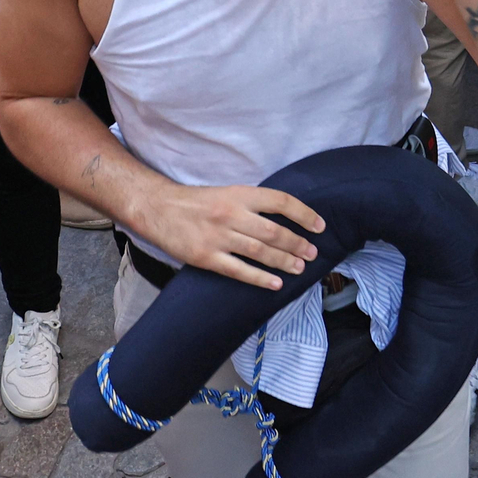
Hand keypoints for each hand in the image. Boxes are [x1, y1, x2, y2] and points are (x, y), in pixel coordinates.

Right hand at [137, 183, 325, 289]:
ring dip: (284, 261)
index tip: (319, 226)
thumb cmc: (197, 202)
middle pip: (273, 231)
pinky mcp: (205, 257)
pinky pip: (238, 270)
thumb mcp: (229, 193)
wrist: (157, 208)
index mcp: (240, 195)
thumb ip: (253, 204)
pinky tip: (276, 284)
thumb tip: (287, 219)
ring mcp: (218, 237)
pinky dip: (259, 278)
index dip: (304, 214)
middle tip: (312, 253)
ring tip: (300, 267)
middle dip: (297, 244)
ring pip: (259, 251)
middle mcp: (231, 214)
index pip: (281, 201)